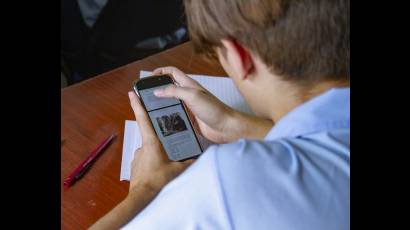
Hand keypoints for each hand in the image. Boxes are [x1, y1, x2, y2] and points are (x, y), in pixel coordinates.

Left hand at [128, 91, 192, 193]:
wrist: (142, 196)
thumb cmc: (157, 181)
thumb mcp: (177, 170)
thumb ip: (188, 161)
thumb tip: (198, 157)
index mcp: (151, 142)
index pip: (142, 119)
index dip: (137, 104)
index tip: (132, 93)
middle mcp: (142, 146)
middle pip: (150, 135)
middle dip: (159, 139)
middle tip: (167, 149)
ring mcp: (137, 155)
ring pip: (150, 149)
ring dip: (158, 154)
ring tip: (165, 164)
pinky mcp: (136, 163)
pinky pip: (146, 159)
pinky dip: (153, 162)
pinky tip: (159, 171)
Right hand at [152, 66, 272, 142]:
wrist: (227, 127)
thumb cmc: (214, 109)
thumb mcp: (193, 96)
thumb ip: (175, 91)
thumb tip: (157, 90)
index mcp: (189, 85)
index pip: (172, 72)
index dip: (160, 72)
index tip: (149, 78)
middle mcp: (188, 95)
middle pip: (169, 88)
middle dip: (157, 90)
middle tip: (145, 96)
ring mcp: (189, 108)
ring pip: (171, 103)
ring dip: (161, 106)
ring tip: (149, 111)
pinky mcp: (190, 120)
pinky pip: (176, 116)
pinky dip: (168, 118)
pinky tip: (162, 123)